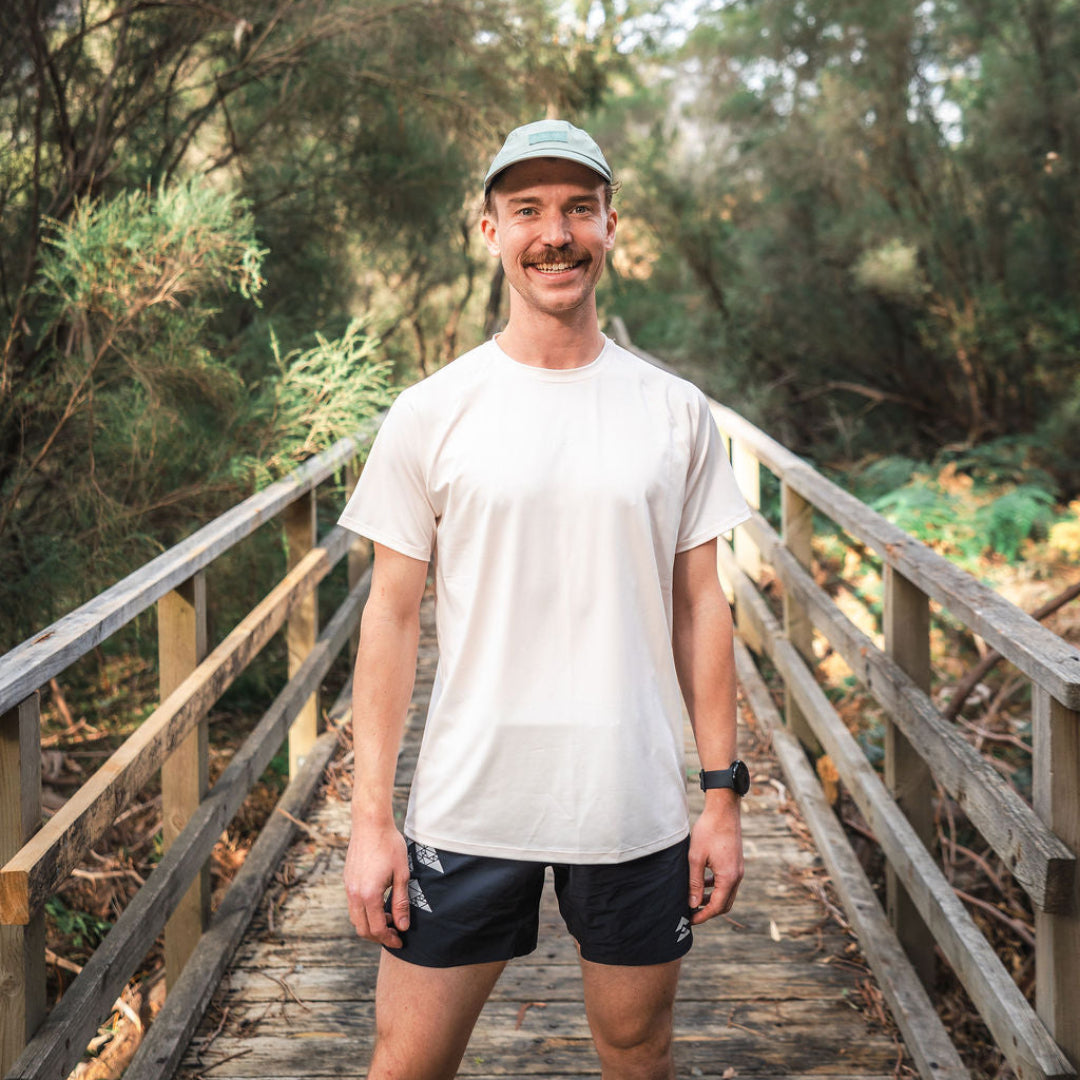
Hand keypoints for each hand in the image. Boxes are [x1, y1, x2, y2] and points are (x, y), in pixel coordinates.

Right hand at [343, 821, 410, 946]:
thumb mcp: (402, 874)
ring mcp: (348, 887)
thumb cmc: (390, 845)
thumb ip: (401, 902)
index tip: (400, 941)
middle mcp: (354, 894)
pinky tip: (379, 904)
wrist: (370, 823)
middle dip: (378, 936)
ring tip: (389, 918)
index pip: (377, 928)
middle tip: (396, 934)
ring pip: (355, 918)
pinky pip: (353, 905)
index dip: (389, 939)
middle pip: (362, 929)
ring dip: (370, 924)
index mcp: (369, 895)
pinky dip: (364, 912)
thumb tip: (403, 926)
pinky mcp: (347, 880)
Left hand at [688, 794, 743, 924]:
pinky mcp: (736, 862)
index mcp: (728, 877)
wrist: (723, 809)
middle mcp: (737, 876)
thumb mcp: (695, 858)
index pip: (718, 906)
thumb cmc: (708, 831)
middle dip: (709, 911)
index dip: (703, 915)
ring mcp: (738, 869)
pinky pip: (728, 882)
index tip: (690, 920)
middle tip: (692, 913)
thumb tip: (693, 904)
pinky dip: (717, 887)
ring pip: (727, 893)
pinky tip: (704, 883)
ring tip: (695, 900)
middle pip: (725, 904)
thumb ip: (695, 883)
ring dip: (713, 899)